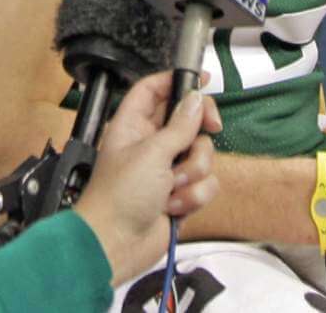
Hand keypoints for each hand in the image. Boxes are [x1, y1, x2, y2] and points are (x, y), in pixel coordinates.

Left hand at [74, 71, 221, 284]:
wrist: (114, 245)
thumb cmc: (119, 196)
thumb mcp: (152, 153)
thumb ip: (179, 125)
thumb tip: (196, 99)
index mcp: (134, 124)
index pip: (155, 89)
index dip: (177, 80)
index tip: (203, 80)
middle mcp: (152, 142)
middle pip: (188, 119)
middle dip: (199, 131)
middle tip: (211, 128)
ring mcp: (166, 168)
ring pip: (201, 153)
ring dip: (193, 171)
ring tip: (172, 187)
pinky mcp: (180, 193)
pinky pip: (205, 182)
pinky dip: (194, 195)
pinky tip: (174, 206)